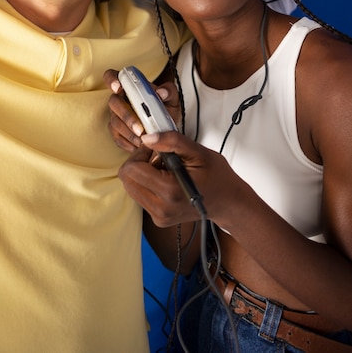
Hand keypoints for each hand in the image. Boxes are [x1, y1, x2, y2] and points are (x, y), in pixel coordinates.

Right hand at [103, 68, 180, 152]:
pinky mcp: (116, 131)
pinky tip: (138, 146)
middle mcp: (120, 99)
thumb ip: (169, 91)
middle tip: (140, 129)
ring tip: (143, 140)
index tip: (118, 87)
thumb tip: (161, 92)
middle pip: (114, 102)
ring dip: (128, 132)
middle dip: (126, 116)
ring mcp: (116, 115)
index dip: (112, 80)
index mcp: (130, 86)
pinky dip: (127, 142)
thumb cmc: (165, 108)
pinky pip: (116, 137)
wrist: (166, 127)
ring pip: (115, 122)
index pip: (113, 76)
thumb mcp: (172, 98)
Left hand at [118, 130, 237, 227]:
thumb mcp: (198, 152)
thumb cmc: (217, 177)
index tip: (155, 148)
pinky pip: (140, 195)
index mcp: (169, 191)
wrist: (229, 203)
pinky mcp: (158, 219)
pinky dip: (148, 184)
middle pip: (127, 179)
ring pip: (131, 187)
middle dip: (139, 163)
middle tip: (160, 158)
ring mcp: (159, 216)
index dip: (140, 153)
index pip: (132, 169)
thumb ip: (171, 141)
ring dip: (143, 173)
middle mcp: (161, 208)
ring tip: (166, 170)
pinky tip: (166, 180)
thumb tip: (147, 138)